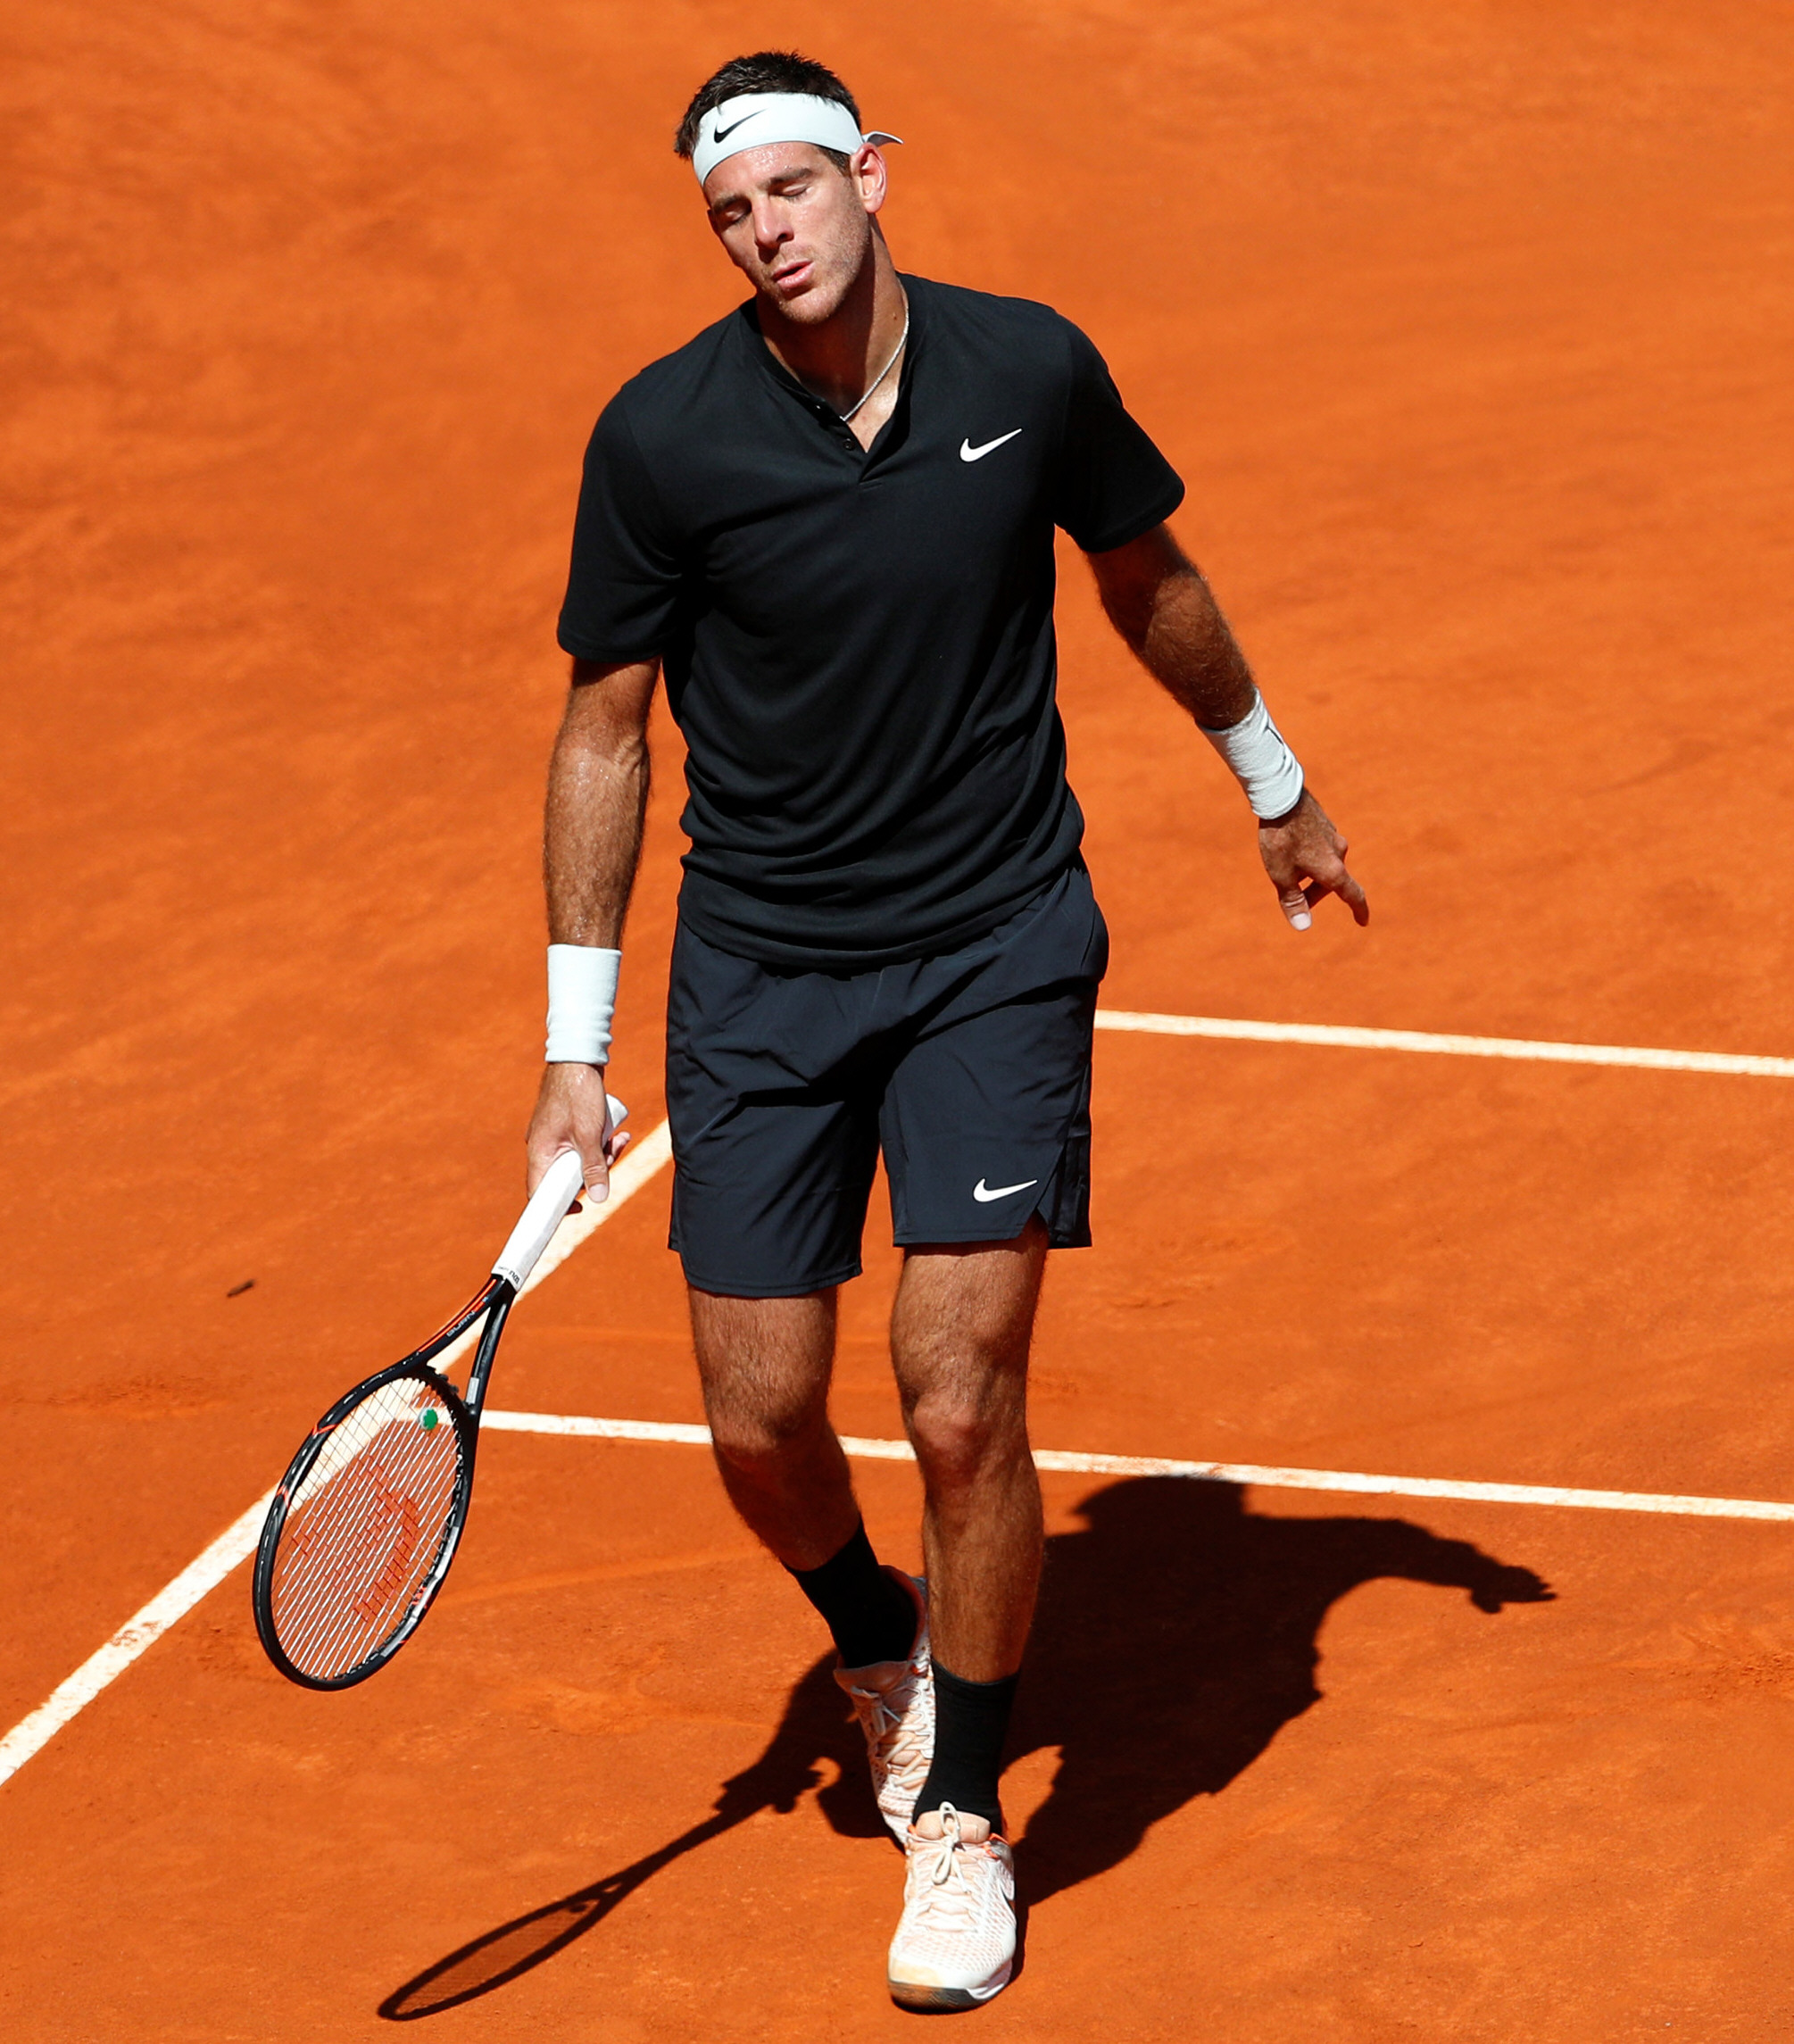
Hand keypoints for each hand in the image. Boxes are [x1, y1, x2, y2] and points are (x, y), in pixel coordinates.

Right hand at [526, 1062, 630, 1204]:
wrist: (577, 1057)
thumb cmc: (578, 1093)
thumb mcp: (589, 1134)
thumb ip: (594, 1167)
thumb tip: (599, 1198)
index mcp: (539, 1152)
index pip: (540, 1193)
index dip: (558, 1207)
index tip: (580, 1210)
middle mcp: (542, 1147)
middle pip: (567, 1177)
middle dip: (595, 1170)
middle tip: (613, 1154)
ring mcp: (553, 1136)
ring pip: (578, 1159)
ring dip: (602, 1154)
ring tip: (620, 1138)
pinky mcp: (564, 1127)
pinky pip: (581, 1144)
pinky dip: (598, 1142)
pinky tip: (617, 1132)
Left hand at [1257, 790, 1368, 931]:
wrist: (1280, 796)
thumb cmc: (1280, 839)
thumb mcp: (1281, 875)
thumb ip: (1292, 901)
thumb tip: (1303, 926)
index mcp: (1333, 869)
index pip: (1353, 895)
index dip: (1359, 910)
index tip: (1363, 921)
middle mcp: (1339, 852)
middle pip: (1332, 881)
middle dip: (1314, 893)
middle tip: (1293, 898)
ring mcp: (1333, 835)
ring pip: (1325, 863)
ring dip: (1310, 873)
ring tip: (1285, 869)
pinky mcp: (1324, 823)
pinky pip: (1320, 847)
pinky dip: (1308, 855)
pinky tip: (1289, 848)